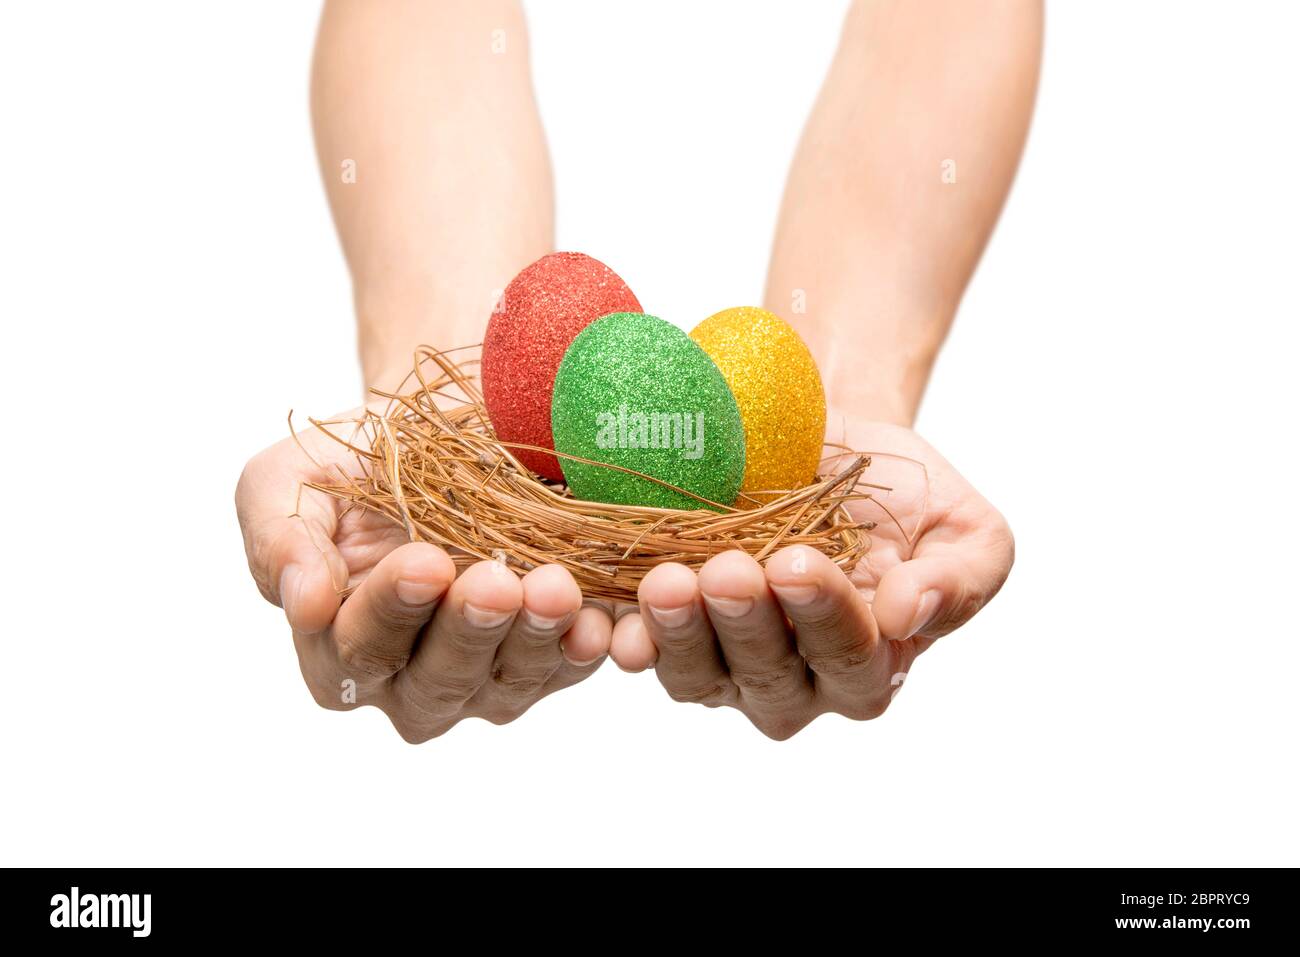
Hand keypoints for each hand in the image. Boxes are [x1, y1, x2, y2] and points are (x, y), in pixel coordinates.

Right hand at [235, 411, 612, 741]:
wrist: (433, 440)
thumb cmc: (350, 466)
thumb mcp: (285, 482)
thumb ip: (279, 542)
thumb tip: (299, 605)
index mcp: (336, 649)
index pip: (358, 647)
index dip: (389, 609)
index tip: (422, 561)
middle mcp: (409, 683)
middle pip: (439, 678)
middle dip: (468, 628)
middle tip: (494, 579)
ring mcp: (482, 682)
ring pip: (508, 681)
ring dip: (533, 638)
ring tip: (552, 587)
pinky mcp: (545, 663)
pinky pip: (567, 668)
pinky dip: (583, 648)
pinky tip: (599, 621)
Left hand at [606, 418, 1013, 738]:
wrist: (830, 447)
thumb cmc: (904, 495)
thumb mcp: (966, 530)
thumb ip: (960, 580)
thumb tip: (909, 615)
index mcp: (870, 667)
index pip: (849, 658)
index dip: (824, 617)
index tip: (797, 562)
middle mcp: (794, 682)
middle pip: (766, 676)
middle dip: (744, 624)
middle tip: (725, 571)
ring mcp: (724, 663)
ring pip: (696, 673)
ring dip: (677, 632)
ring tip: (665, 582)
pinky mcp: (668, 632)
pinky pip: (641, 647)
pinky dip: (621, 633)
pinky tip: (608, 614)